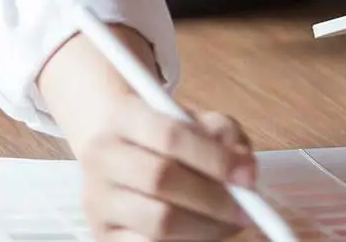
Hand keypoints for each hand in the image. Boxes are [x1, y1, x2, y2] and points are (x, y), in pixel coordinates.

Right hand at [38, 30, 255, 241]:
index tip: (248, 176)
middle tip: (245, 210)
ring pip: (158, 222)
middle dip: (213, 199)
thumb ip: (222, 134)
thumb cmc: (162, 138)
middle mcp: (101, 156)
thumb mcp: (193, 120)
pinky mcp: (103, 236)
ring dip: (205, 228)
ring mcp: (98, 200)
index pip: (170, 136)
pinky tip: (201, 234)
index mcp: (123, 116)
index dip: (215, 159)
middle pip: (160, 179)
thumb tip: (245, 170)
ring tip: (227, 223)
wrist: (115, 155)